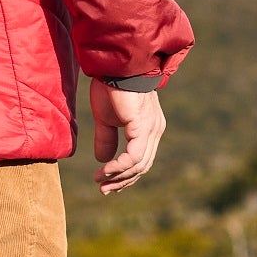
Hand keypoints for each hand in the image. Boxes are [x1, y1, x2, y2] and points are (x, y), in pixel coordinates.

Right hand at [90, 80, 164, 195]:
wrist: (115, 67)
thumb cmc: (111, 87)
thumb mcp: (106, 119)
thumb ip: (106, 139)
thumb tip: (103, 160)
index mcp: (149, 129)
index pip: (141, 160)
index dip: (125, 175)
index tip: (107, 183)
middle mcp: (155, 131)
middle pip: (142, 167)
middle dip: (122, 181)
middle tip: (103, 189)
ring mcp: (152, 130)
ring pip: (139, 165)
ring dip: (119, 177)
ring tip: (100, 182)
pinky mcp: (143, 128)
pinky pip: (134, 157)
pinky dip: (119, 167)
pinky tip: (105, 171)